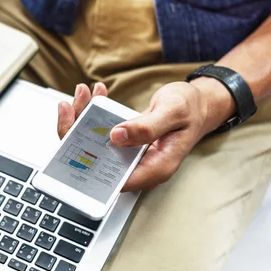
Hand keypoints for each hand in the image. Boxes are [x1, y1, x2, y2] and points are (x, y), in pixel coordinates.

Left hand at [57, 80, 233, 190]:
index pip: (112, 177)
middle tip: (71, 105)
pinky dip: (93, 114)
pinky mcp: (125, 143)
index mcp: (154, 168)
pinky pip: (101, 134)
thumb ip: (147, 127)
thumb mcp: (173, 112)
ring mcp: (131, 155)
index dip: (87, 161)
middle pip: (97, 161)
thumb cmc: (191, 109)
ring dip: (82, 119)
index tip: (73, 134)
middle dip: (77, 132)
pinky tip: (94, 95)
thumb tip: (117, 136)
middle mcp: (139, 166)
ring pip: (95, 145)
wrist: (199, 103)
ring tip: (82, 93)